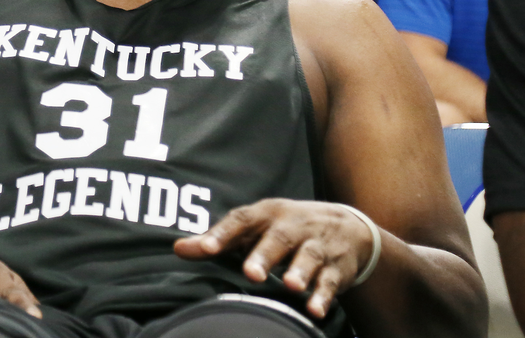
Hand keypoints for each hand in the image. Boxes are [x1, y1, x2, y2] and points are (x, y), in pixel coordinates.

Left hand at [174, 199, 376, 319]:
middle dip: (264, 255)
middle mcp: (292, 226)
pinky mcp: (335, 268)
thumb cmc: (285, 228)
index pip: (241, 220)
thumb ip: (218, 240)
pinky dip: (323, 296)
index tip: (205, 249)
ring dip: (299, 271)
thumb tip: (178, 249)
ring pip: (308, 256)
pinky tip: (314, 310)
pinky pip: (330, 281)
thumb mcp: (254, 227)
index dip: (222, 234)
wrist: (346, 226)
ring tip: (290, 286)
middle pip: (277, 238)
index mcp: (266, 214)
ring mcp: (316, 246)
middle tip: (251, 273)